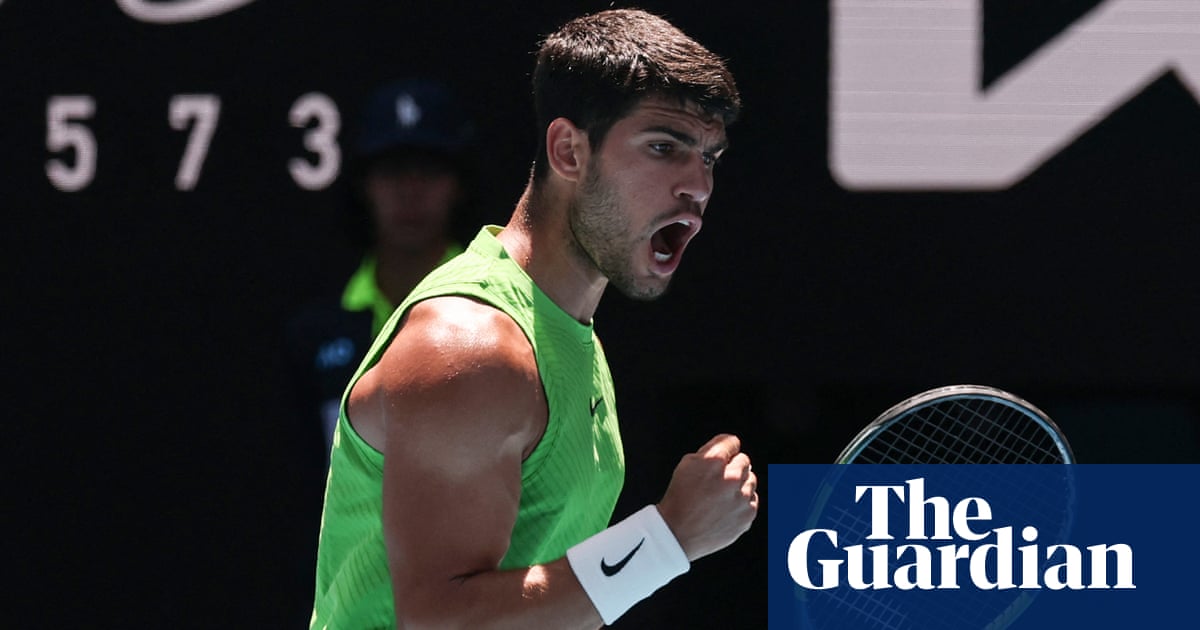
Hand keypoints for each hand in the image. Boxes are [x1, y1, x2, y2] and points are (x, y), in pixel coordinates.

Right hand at [656, 433, 758, 561]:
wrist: (678, 533)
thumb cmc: (680, 497)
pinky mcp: (747, 515)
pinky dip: (742, 502)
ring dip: (740, 484)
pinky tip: (726, 507)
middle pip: (744, 461)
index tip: (722, 456)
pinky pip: (752, 500)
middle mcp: (731, 478)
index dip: (726, 448)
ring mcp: (741, 498)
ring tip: (720, 495)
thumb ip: (711, 449)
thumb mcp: (687, 464)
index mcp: (714, 461)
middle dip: (733, 466)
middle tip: (717, 480)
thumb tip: (731, 444)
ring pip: (751, 480)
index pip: (732, 442)